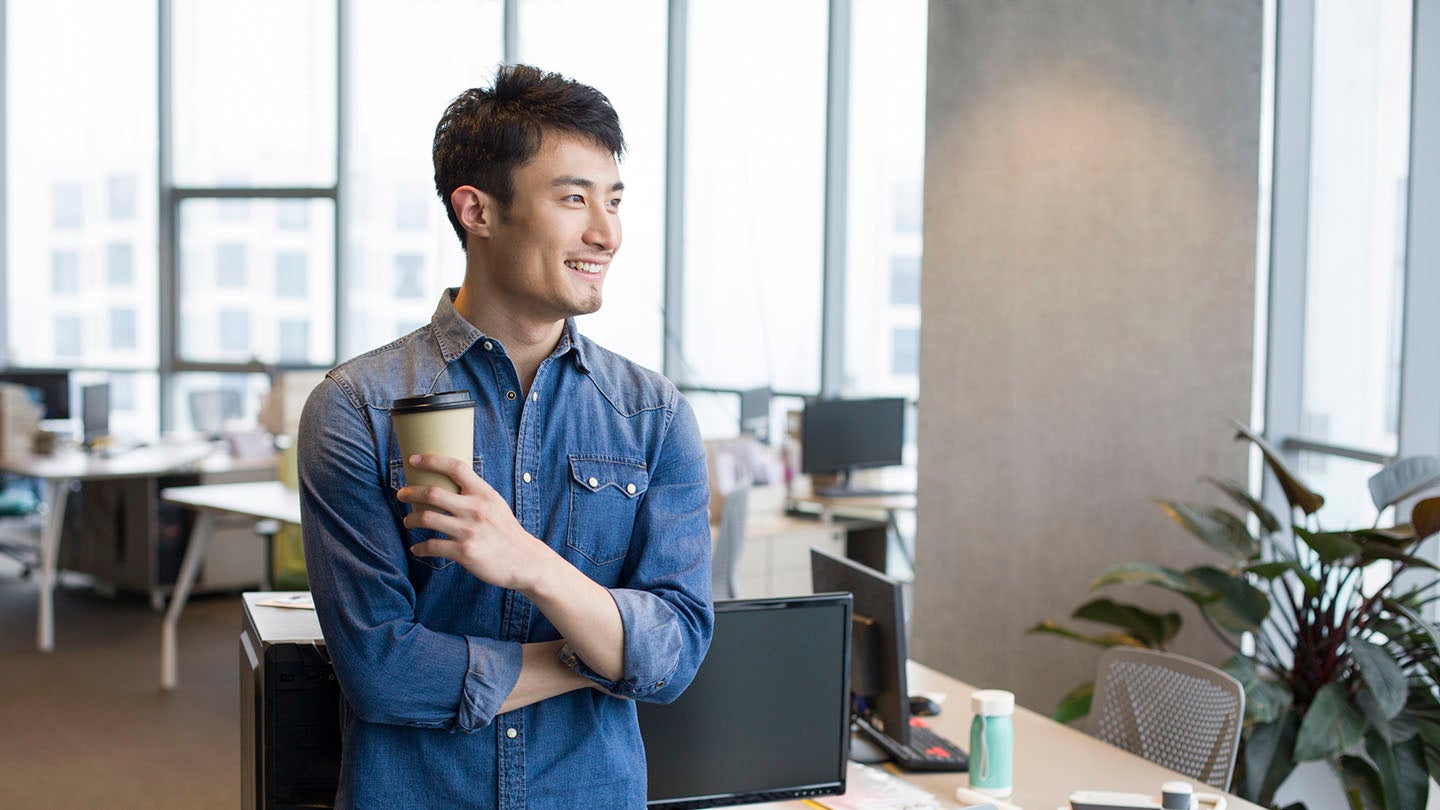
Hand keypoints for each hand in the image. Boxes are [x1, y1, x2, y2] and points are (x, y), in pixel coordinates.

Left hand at [398, 453, 549, 590]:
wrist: (524, 561)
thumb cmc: (506, 532)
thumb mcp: (496, 505)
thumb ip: (476, 494)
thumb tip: (450, 483)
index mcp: (484, 494)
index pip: (456, 468)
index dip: (432, 460)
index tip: (413, 459)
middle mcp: (476, 509)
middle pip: (432, 493)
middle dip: (410, 491)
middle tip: (401, 494)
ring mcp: (469, 531)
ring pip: (426, 518)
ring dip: (410, 519)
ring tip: (407, 521)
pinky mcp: (464, 552)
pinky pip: (432, 546)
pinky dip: (420, 548)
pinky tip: (417, 548)